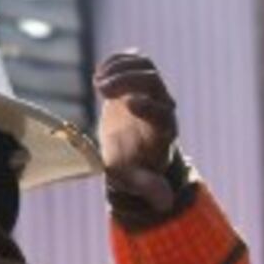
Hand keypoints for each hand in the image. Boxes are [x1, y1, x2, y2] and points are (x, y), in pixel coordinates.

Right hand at [95, 50, 179, 214]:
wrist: (129, 149)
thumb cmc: (132, 166)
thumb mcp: (135, 179)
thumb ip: (149, 187)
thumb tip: (165, 203)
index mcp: (162, 130)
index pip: (163, 113)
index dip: (149, 107)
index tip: (128, 105)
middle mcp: (161, 106)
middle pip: (154, 82)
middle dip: (128, 81)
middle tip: (101, 88)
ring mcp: (150, 89)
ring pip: (145, 66)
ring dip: (121, 68)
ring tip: (98, 81)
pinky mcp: (137, 79)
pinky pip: (134, 60)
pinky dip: (117, 61)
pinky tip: (100, 72)